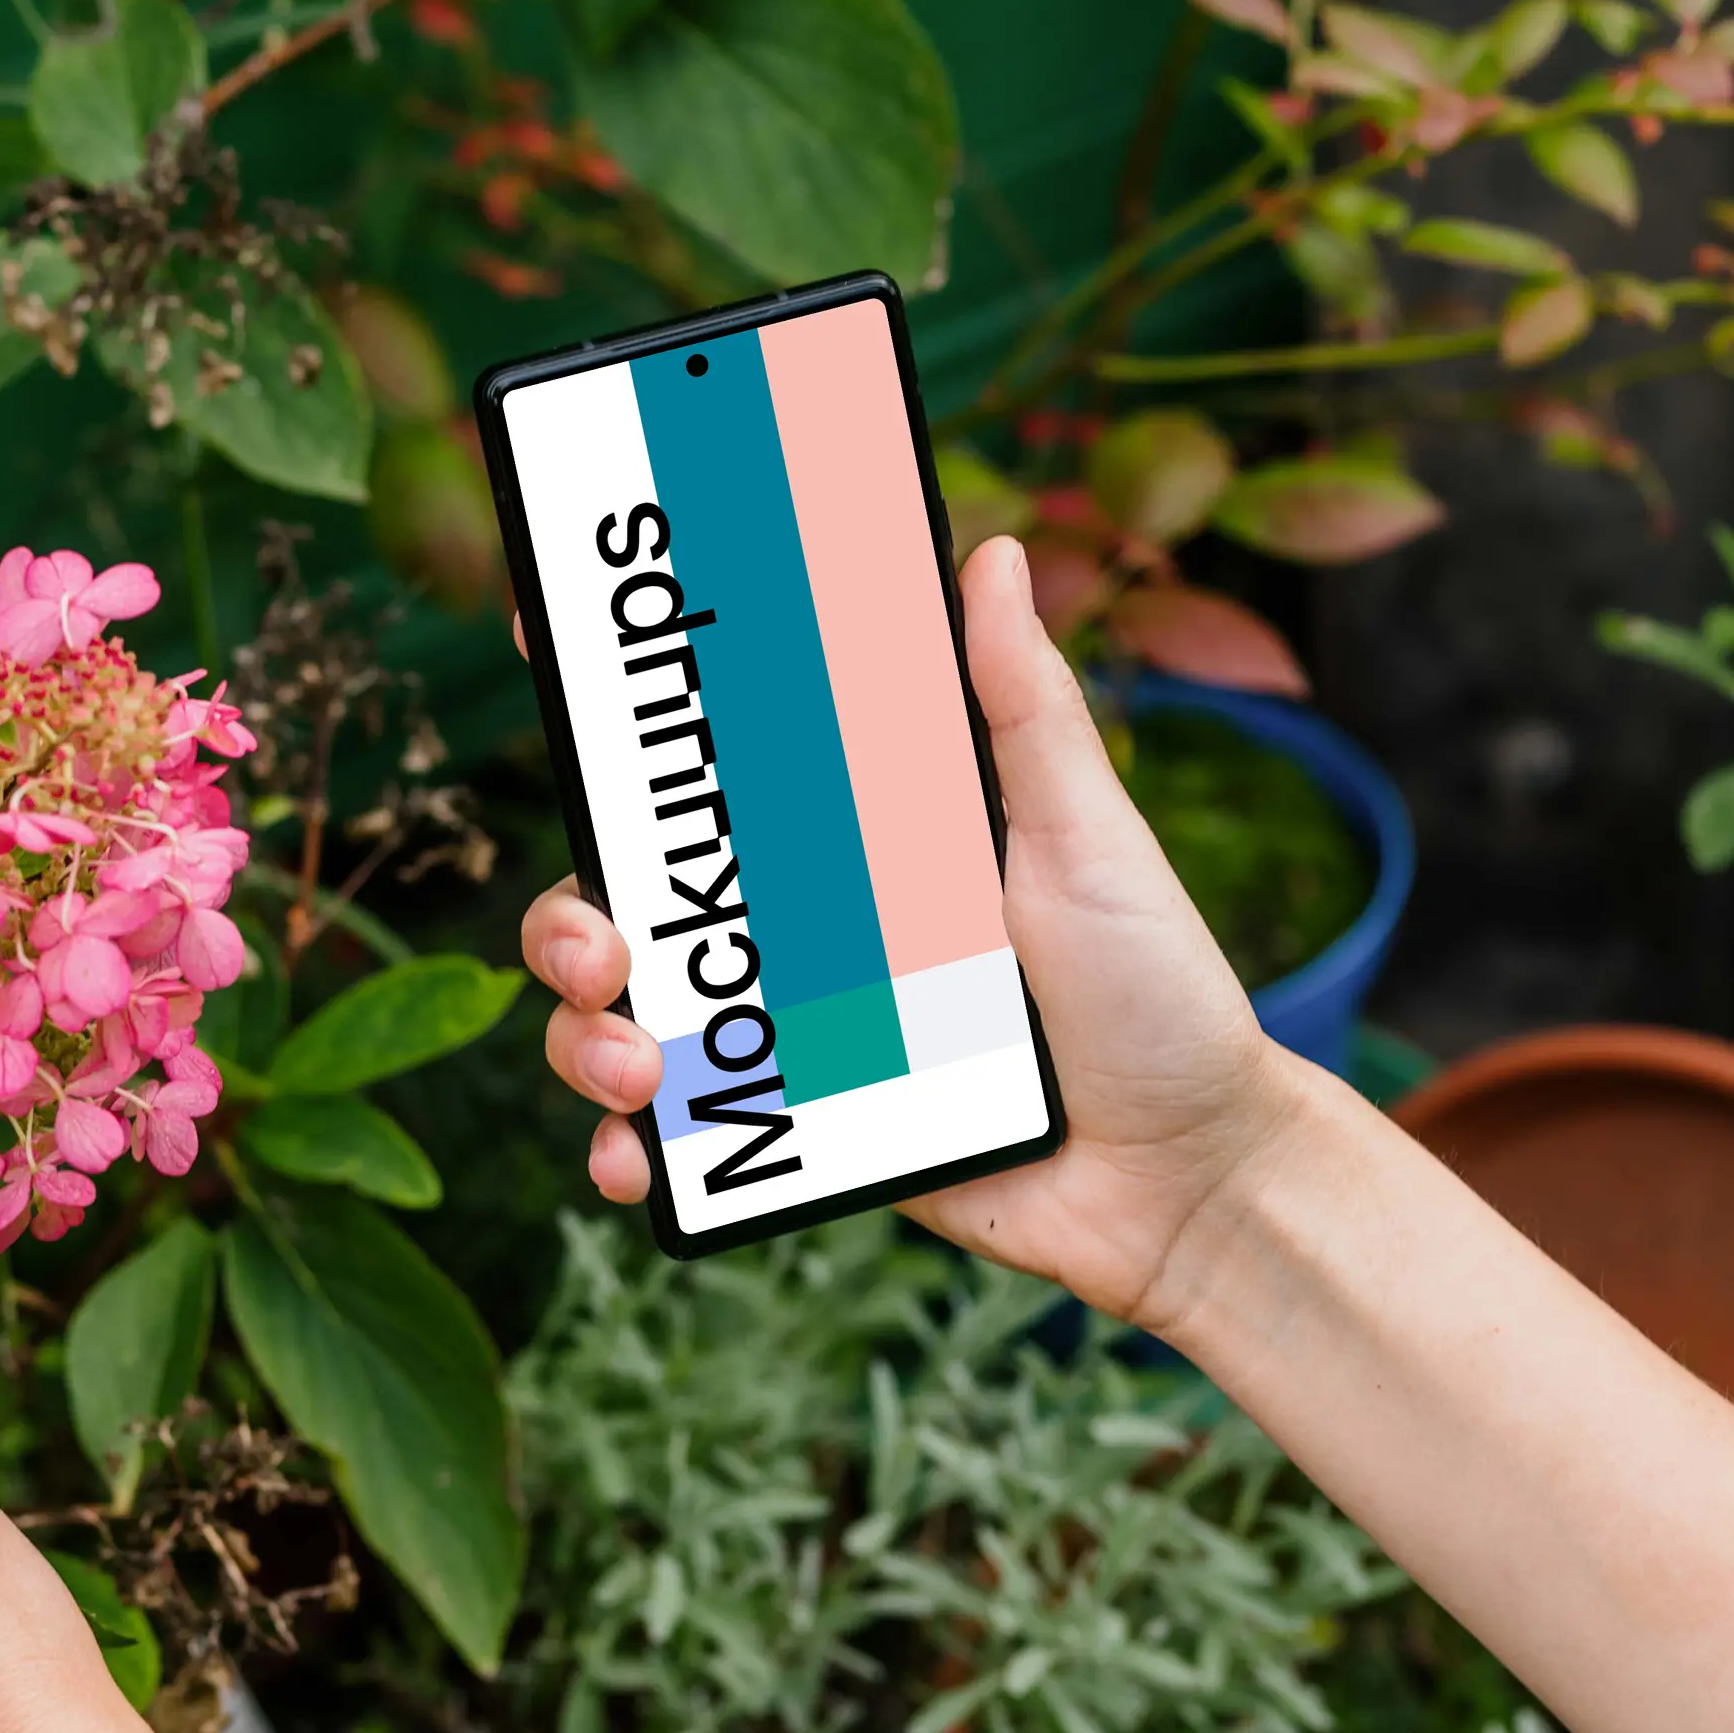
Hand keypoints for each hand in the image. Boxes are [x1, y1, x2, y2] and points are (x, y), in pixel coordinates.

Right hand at [524, 529, 1305, 1325]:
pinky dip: (628, 1148)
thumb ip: (1026, 710)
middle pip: (634, 898)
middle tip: (603, 942)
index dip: (622, 709)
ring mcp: (797, 1034)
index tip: (545, 643)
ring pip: (629, 1017)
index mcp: (863, 837)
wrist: (1189, 1182)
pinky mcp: (805, 1135)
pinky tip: (636, 1158)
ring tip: (637, 1071)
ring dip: (585, 1036)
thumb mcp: (1093, 840)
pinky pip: (685, 1140)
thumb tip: (997, 550)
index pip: (721, 764)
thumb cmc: (1159, 998)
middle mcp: (812, 927)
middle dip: (570, 915)